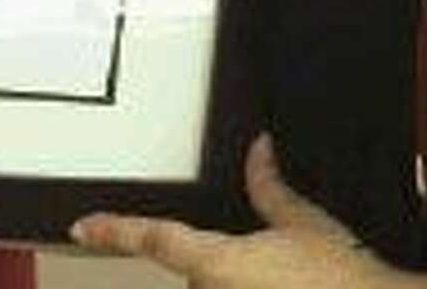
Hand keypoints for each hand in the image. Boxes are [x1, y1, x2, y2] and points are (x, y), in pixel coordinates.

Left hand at [71, 134, 399, 288]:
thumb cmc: (344, 277)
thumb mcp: (306, 222)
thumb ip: (271, 187)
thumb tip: (258, 150)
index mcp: (216, 262)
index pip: (154, 239)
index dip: (114, 231)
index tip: (82, 228)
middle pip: (194, 271)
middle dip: (221, 262)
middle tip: (283, 264)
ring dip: (241, 281)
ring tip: (294, 281)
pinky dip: (252, 287)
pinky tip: (286, 286)